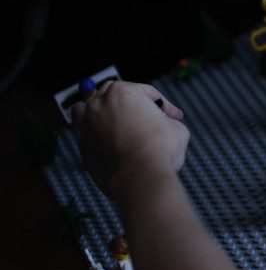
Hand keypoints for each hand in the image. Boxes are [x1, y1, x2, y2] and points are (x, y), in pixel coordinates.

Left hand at [71, 80, 188, 200]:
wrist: (140, 177)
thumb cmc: (159, 149)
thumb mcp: (177, 128)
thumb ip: (167, 121)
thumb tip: (163, 125)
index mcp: (122, 93)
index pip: (145, 91)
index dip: (164, 104)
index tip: (173, 116)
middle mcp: (99, 105)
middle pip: (110, 94)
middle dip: (128, 103)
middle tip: (145, 117)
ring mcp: (87, 127)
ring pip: (84, 110)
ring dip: (97, 113)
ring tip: (112, 123)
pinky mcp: (84, 149)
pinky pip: (89, 138)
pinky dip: (99, 139)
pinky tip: (114, 147)